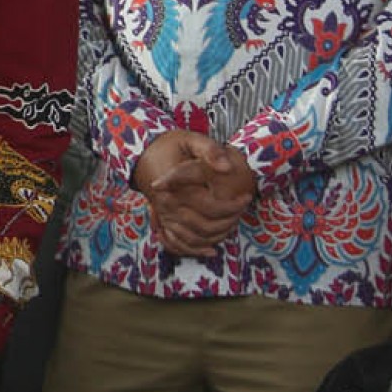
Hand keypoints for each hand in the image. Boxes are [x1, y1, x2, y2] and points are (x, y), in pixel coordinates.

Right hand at [134, 130, 252, 255]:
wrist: (145, 152)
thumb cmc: (171, 146)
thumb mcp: (192, 140)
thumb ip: (211, 151)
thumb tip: (227, 168)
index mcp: (177, 188)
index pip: (211, 207)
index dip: (233, 206)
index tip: (246, 197)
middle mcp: (168, 205)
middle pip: (205, 227)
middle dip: (229, 222)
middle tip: (242, 209)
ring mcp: (164, 215)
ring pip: (194, 239)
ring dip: (217, 236)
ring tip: (232, 222)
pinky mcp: (163, 221)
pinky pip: (177, 244)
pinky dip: (194, 251)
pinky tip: (211, 250)